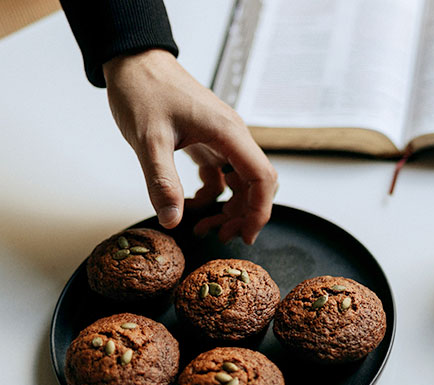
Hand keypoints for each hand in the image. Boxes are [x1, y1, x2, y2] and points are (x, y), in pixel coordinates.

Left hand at [102, 49, 277, 243]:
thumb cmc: (142, 90)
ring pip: (241, 181)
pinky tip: (189, 202)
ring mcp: (222, 138)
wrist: (131, 59)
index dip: (259, 211)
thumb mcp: (148, 140)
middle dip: (244, 214)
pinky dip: (212, 193)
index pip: (262, 178)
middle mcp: (233, 135)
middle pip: (257, 183)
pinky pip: (223, 173)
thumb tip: (173, 220)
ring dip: (229, 207)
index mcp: (228, 133)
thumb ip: (162, 182)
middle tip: (220, 236)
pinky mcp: (209, 140)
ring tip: (204, 226)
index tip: (246, 235)